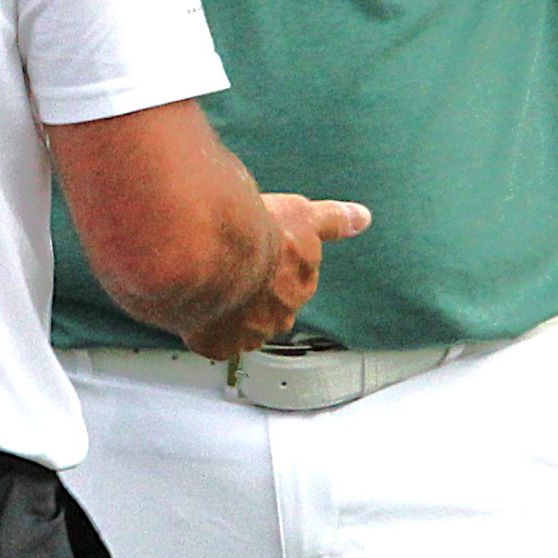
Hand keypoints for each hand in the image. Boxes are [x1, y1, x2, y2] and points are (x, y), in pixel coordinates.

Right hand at [182, 194, 372, 360]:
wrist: (217, 249)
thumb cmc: (258, 231)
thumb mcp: (303, 213)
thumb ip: (333, 219)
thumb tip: (362, 218)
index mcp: (301, 284)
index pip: (295, 284)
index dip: (275, 270)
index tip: (262, 259)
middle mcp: (280, 313)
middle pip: (269, 309)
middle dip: (253, 295)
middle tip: (231, 269)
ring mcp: (249, 332)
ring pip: (241, 327)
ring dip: (228, 312)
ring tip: (208, 286)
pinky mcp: (218, 344)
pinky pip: (211, 341)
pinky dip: (203, 328)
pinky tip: (195, 306)